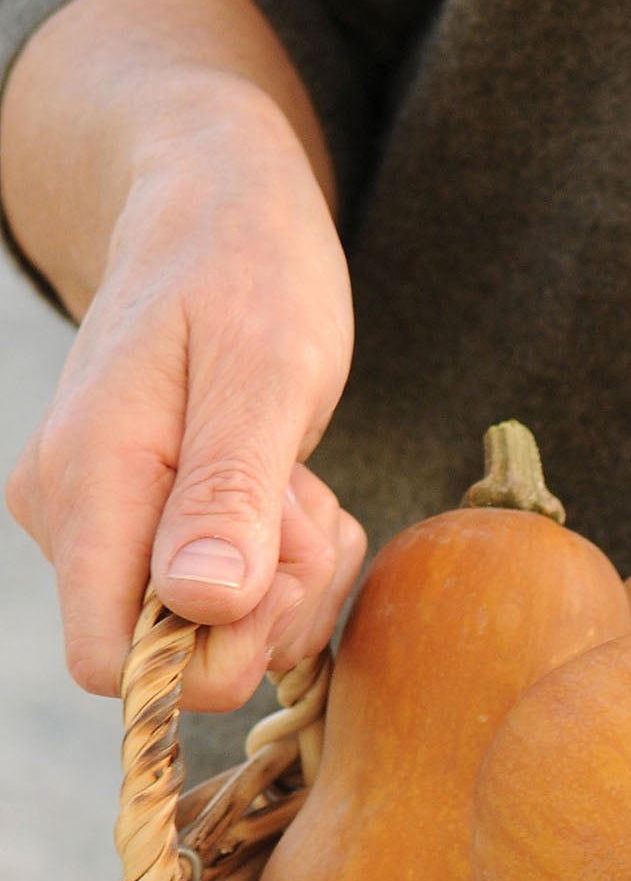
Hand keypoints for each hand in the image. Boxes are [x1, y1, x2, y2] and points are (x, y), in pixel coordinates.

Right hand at [5, 84, 360, 709]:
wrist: (220, 216)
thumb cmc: (246, 275)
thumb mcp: (262, 376)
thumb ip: (229, 495)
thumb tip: (198, 603)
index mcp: (86, 487)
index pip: (116, 664)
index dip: (213, 654)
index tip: (276, 573)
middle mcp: (76, 520)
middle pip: (188, 661)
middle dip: (275, 605)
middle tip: (303, 506)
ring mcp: (112, 528)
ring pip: (225, 635)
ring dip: (295, 580)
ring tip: (299, 484)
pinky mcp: (153, 532)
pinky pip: (239, 604)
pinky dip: (291, 566)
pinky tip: (294, 493)